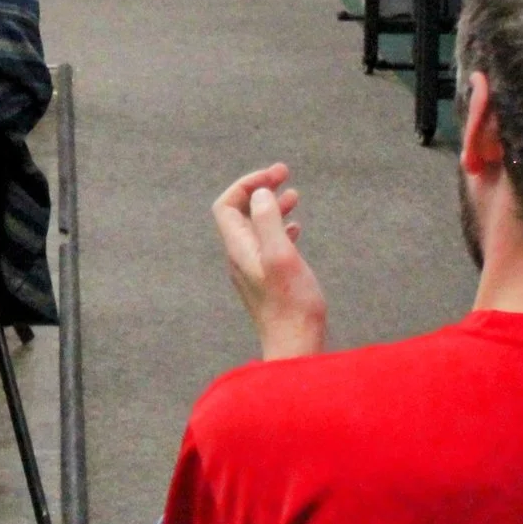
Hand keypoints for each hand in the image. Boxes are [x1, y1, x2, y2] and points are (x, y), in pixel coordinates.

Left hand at [210, 164, 327, 361]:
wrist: (295, 348)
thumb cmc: (292, 306)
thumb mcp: (282, 257)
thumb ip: (268, 222)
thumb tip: (259, 194)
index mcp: (239, 249)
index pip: (227, 205)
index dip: (246, 184)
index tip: (274, 175)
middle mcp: (240, 258)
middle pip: (240, 213)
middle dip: (260, 190)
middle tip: (285, 175)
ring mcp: (252, 271)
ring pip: (256, 228)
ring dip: (272, 207)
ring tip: (295, 196)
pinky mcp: (267, 282)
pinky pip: (268, 245)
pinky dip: (280, 229)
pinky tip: (295, 229)